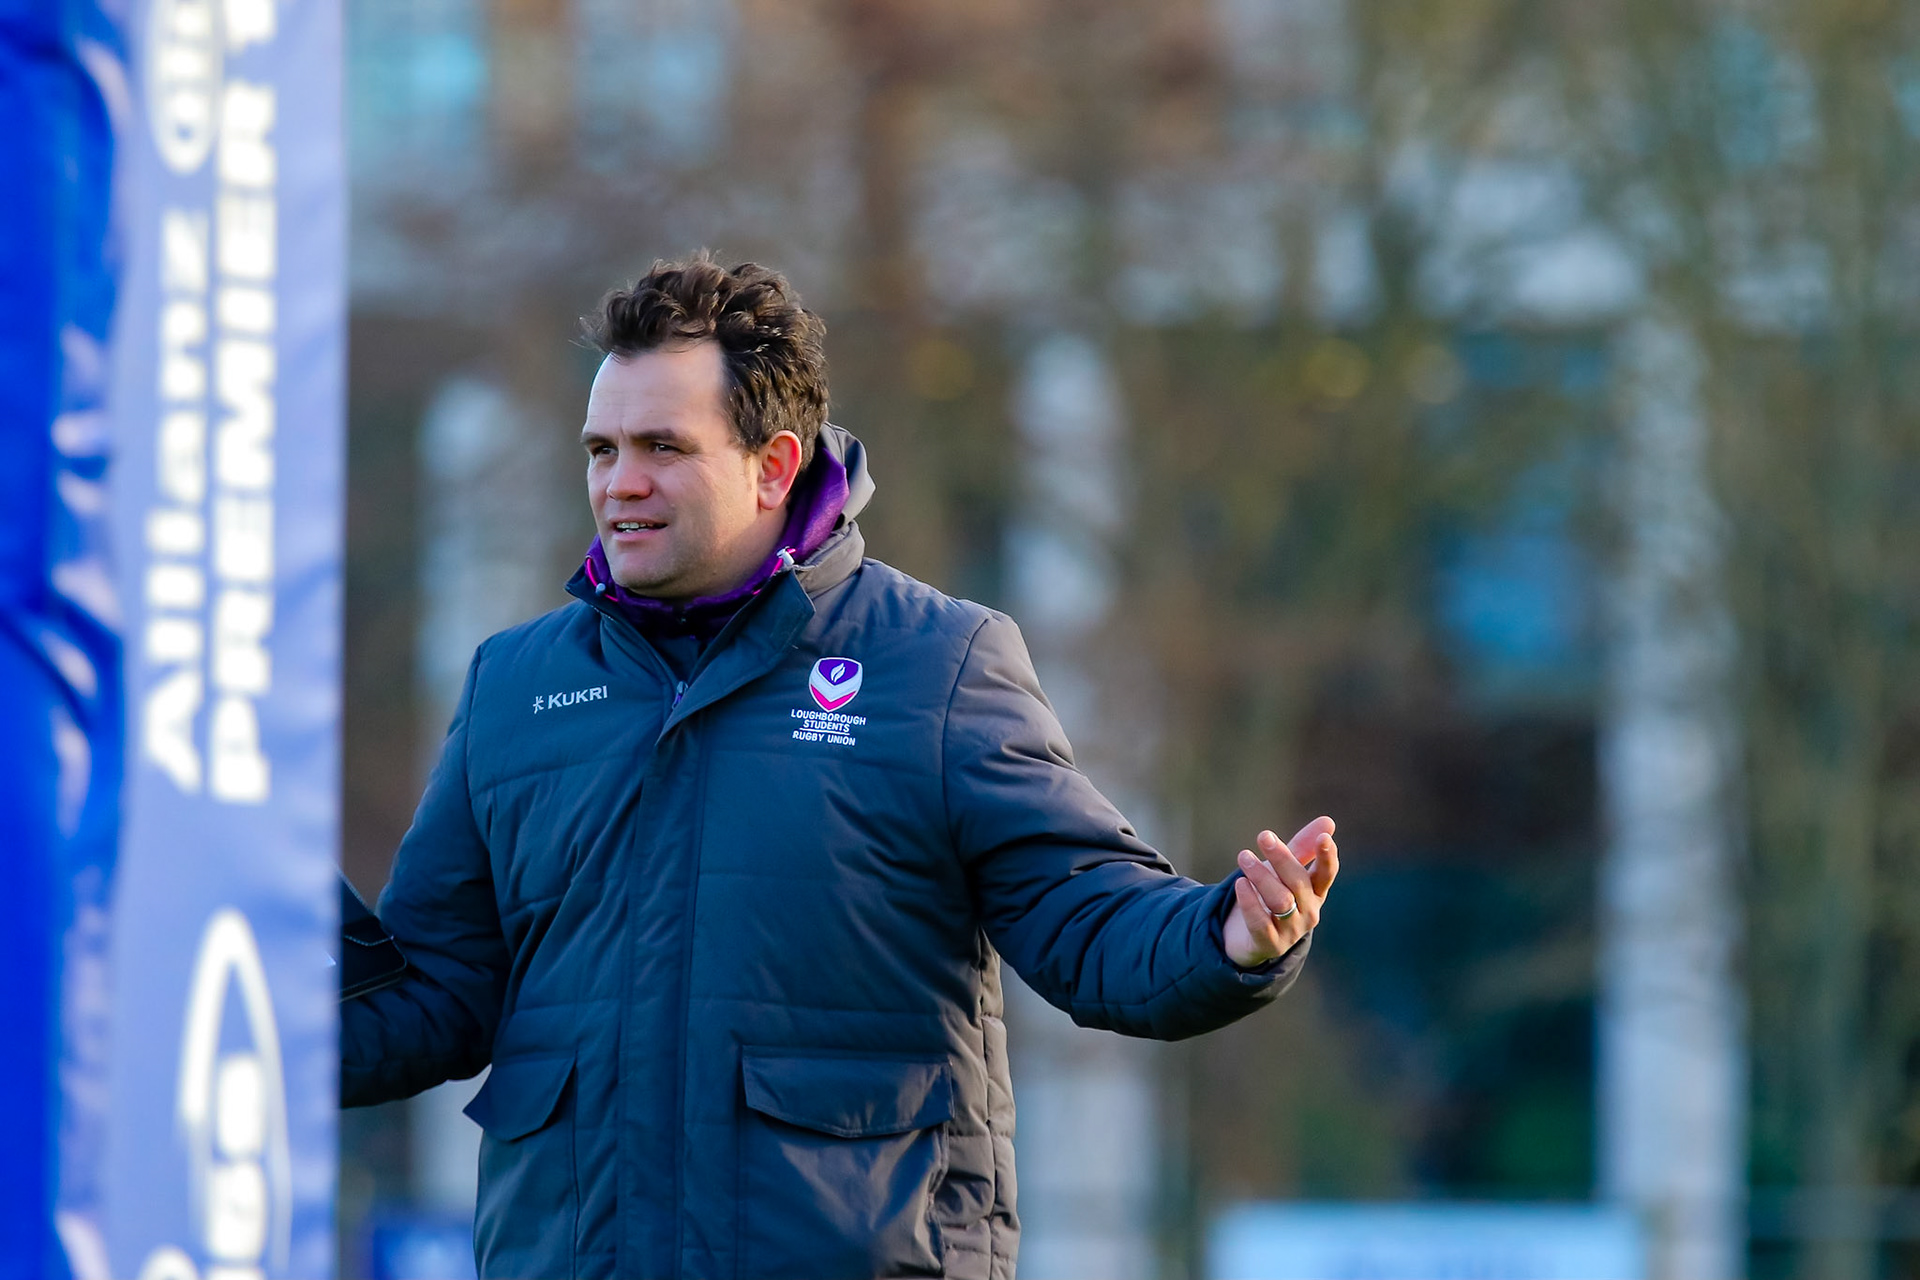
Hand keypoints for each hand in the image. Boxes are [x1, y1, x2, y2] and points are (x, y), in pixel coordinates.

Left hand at [1222, 817, 1338, 968]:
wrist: (1248, 937)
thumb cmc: (1270, 896)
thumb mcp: (1284, 871)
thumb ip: (1302, 848)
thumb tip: (1328, 821)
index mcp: (1315, 892)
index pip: (1326, 874)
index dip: (1327, 857)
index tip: (1323, 838)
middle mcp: (1309, 912)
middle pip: (1298, 883)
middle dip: (1282, 858)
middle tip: (1263, 836)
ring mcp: (1292, 931)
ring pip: (1280, 901)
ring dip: (1261, 876)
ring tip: (1243, 856)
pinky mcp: (1271, 944)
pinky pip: (1260, 922)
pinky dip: (1250, 902)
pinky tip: (1240, 883)